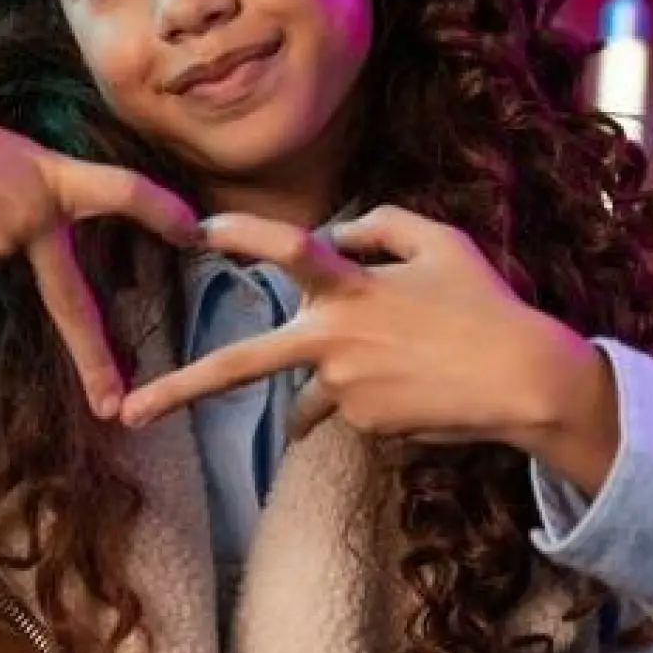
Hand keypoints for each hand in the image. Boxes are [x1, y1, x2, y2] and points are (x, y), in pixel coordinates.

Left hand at [119, 206, 621, 492]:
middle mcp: (334, 342)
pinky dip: (373, 393)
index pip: (286, 250)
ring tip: (409, 364)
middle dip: (179, 390)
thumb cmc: (483, 303)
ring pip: (313, 383)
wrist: (524, 382)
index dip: (242, 234)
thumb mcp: (439, 241)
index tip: (201, 230)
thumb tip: (333, 236)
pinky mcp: (363, 426)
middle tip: (128, 412)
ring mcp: (344, 391)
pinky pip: (348, 406)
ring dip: (337, 376)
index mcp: (350, 288)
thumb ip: (377, 226)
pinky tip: (419, 385)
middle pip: (241, 366)